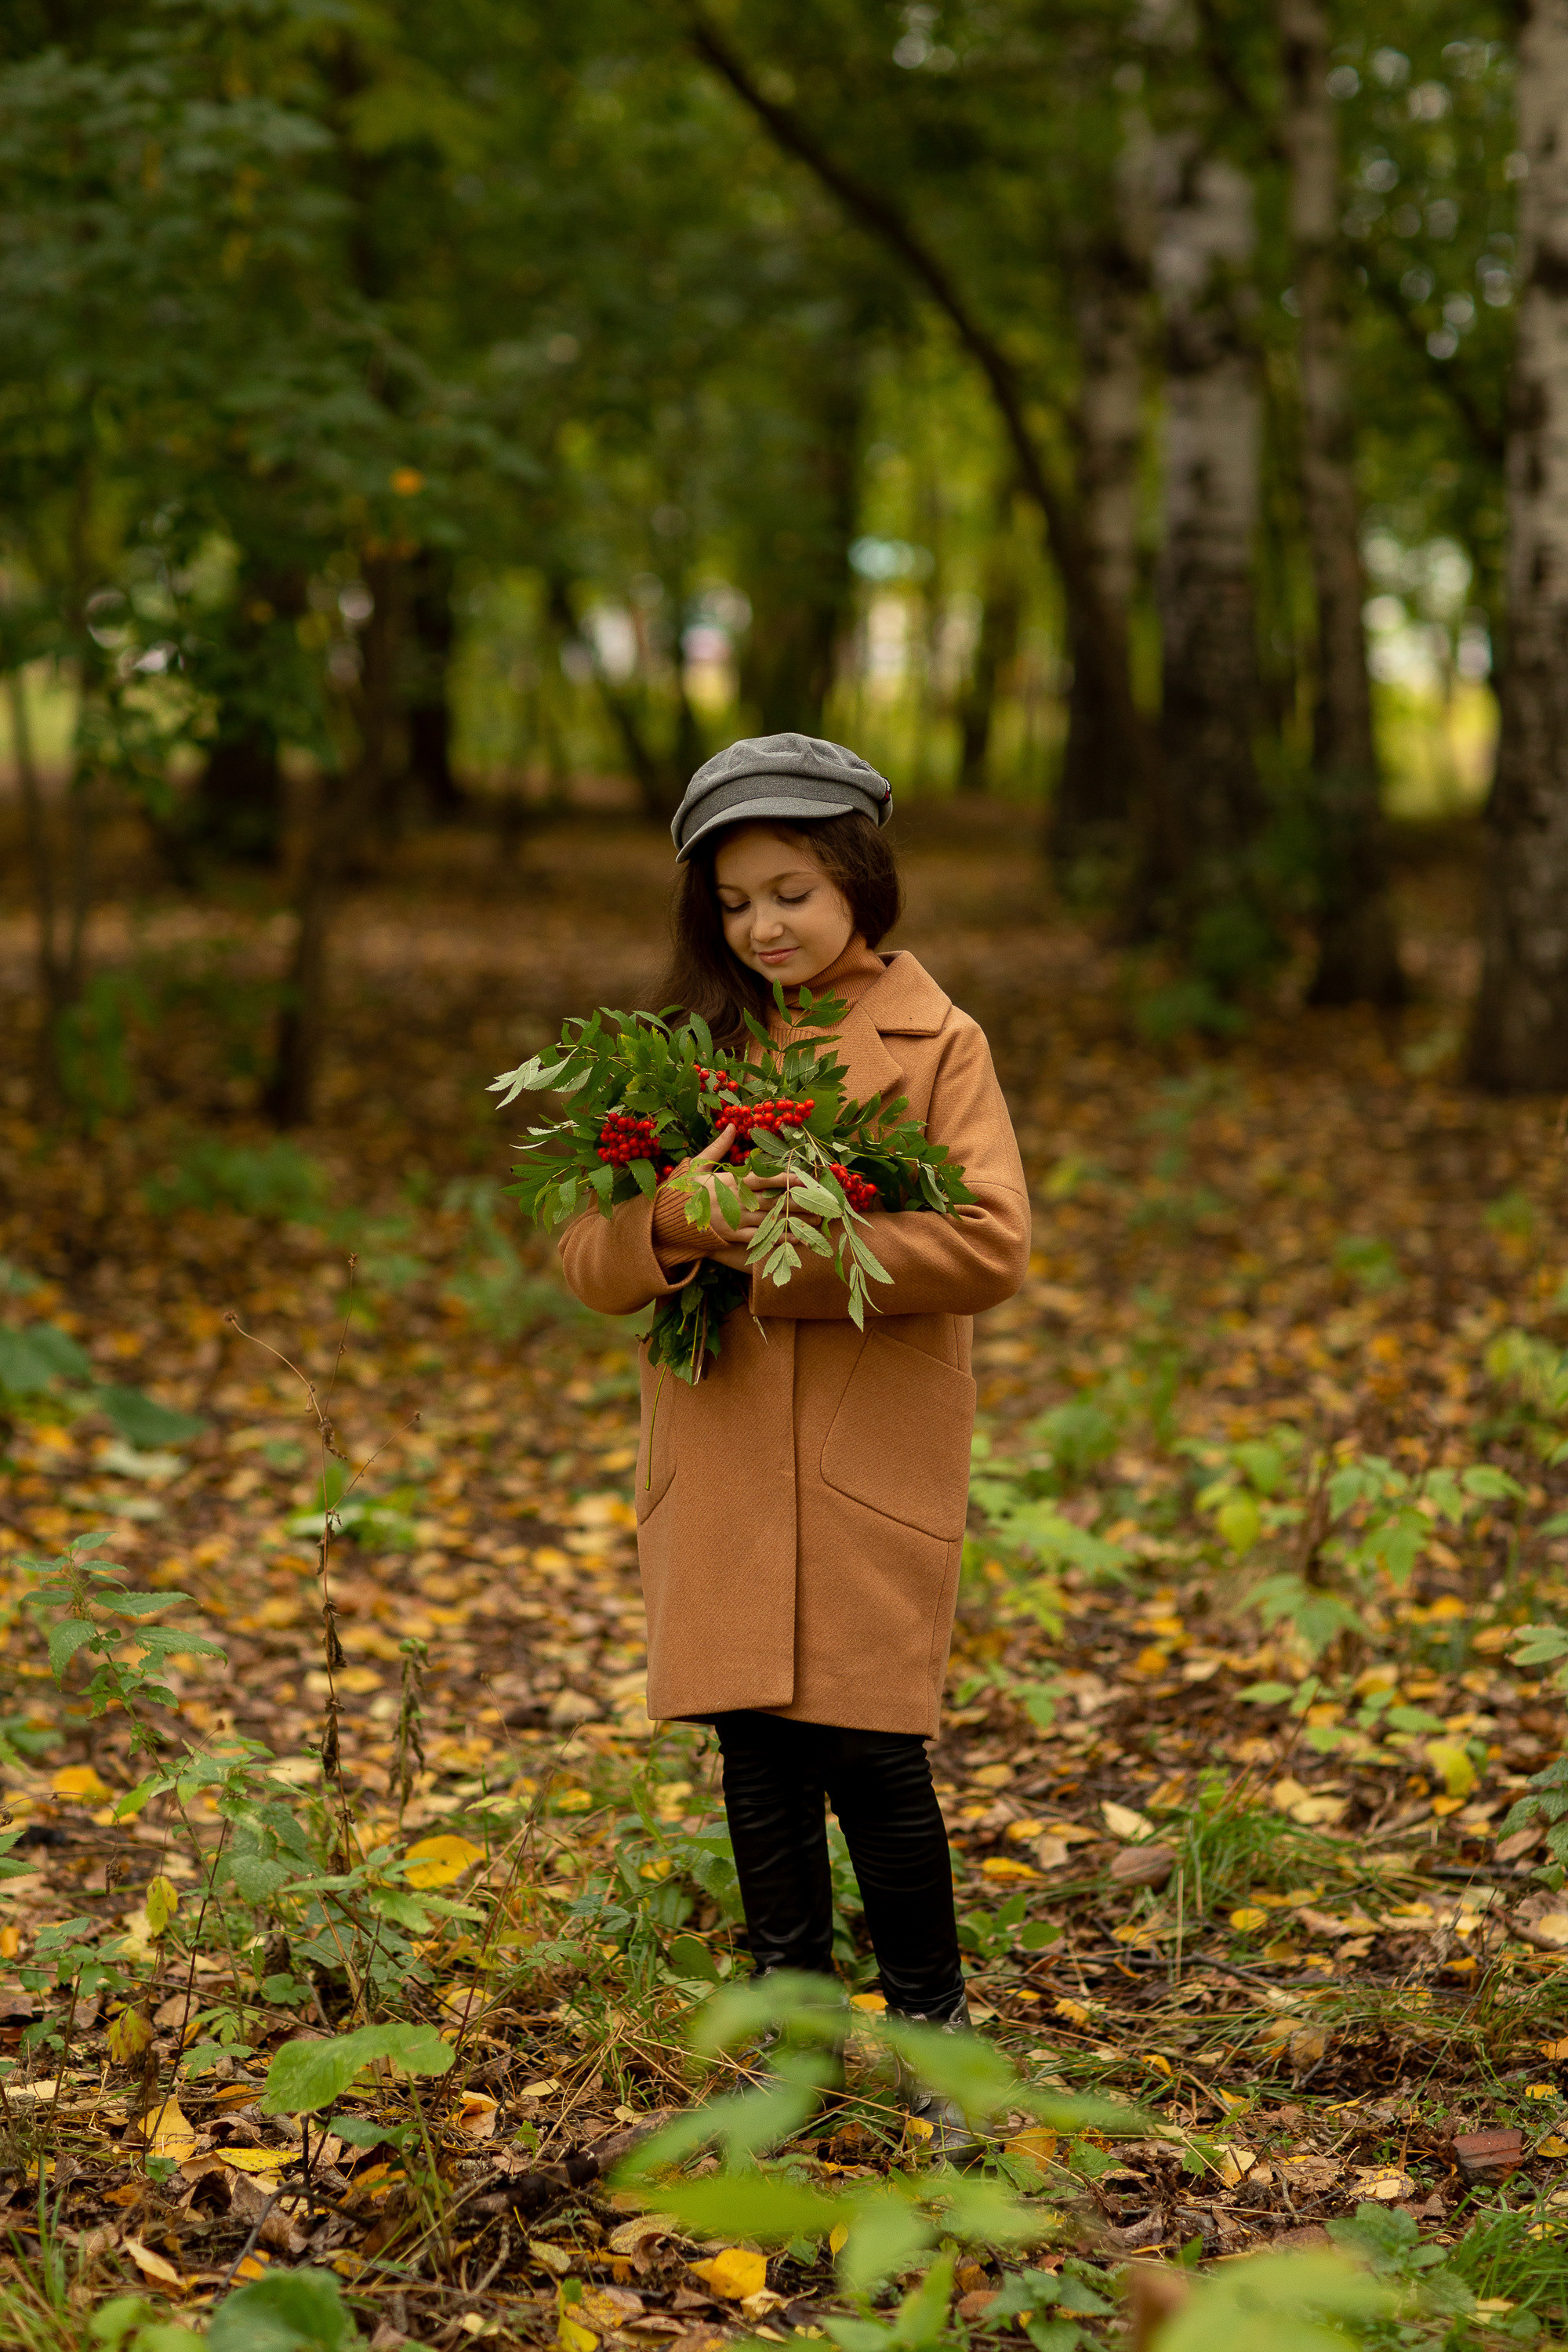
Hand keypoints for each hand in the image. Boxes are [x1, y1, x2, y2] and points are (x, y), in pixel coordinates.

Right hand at [665, 1130, 815, 1264]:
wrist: (666, 1221)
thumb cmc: (683, 1190)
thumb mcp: (697, 1164)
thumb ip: (718, 1147)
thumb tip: (731, 1125)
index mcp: (730, 1182)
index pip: (764, 1179)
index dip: (786, 1178)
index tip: (805, 1177)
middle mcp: (737, 1202)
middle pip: (774, 1201)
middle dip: (799, 1202)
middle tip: (822, 1203)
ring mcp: (736, 1221)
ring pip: (771, 1221)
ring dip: (796, 1221)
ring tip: (817, 1221)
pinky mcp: (733, 1237)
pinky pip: (761, 1239)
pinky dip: (779, 1240)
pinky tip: (796, 1239)